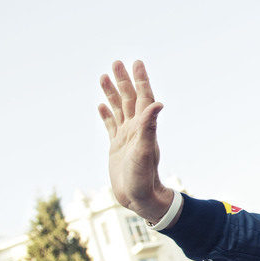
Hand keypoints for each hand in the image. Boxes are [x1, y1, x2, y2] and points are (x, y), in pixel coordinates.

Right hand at [98, 60, 174, 223]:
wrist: (139, 198)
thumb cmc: (144, 177)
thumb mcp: (145, 151)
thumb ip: (150, 127)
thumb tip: (158, 103)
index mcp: (144, 127)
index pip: (143, 97)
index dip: (141, 80)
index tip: (136, 63)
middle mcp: (136, 129)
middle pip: (129, 99)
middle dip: (123, 81)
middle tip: (116, 62)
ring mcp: (126, 137)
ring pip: (118, 109)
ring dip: (112, 93)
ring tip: (104, 76)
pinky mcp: (116, 147)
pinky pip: (111, 126)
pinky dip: (106, 115)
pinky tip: (101, 105)